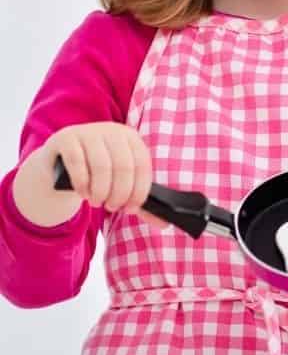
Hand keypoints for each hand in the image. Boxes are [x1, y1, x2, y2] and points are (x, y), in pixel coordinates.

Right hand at [43, 122, 165, 227]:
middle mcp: (112, 130)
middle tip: (111, 207)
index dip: (139, 191)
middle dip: (119, 193)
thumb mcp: (119, 184)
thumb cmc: (96, 175)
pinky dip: (82, 184)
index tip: (130, 209)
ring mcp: (88, 131)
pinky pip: (77, 162)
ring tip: (96, 201)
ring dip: (100, 191)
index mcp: (131, 138)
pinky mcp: (66, 138)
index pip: (143, 165)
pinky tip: (82, 193)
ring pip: (101, 166)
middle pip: (124, 167)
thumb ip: (138, 201)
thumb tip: (163, 224)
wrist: (58, 166)